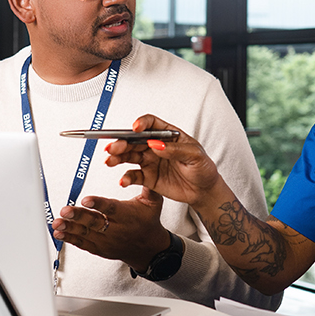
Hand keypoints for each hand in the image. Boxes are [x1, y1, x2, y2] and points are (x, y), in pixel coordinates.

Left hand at [51, 190, 169, 270]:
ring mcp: (107, 241)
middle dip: (78, 216)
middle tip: (66, 210)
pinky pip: (83, 244)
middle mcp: (116, 229)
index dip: (98, 204)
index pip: (111, 209)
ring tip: (58, 222)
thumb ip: (146, 184)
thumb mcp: (153, 202)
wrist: (148, 248)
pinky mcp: (99, 248)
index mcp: (127, 216)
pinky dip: (70, 239)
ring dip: (70, 228)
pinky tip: (59, 233)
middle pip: (95, 222)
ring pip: (86, 234)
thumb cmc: (148, 221)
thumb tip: (140, 168)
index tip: (86, 199)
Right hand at [103, 115, 224, 208]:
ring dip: (117, 157)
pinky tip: (123, 180)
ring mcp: (150, 161)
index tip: (135, 129)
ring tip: (110, 161)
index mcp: (167, 135)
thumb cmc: (203, 168)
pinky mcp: (148, 177)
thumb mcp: (194, 156)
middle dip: (122, 142)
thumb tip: (155, 144)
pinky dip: (126, 178)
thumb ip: (174, 150)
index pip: (150, 124)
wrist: (204, 191)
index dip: (141, 124)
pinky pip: (133, 176)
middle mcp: (155, 146)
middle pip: (134, 140)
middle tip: (114, 148)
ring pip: (129, 156)